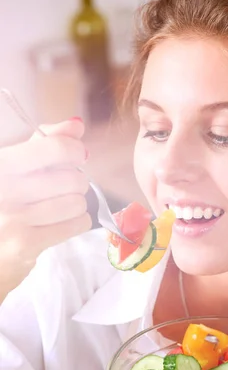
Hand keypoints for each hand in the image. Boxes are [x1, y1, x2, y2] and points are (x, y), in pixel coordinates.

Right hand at [0, 119, 90, 300]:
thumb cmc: (2, 200)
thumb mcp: (11, 165)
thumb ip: (42, 143)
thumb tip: (77, 125)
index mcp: (0, 165)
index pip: (52, 148)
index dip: (73, 149)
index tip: (76, 154)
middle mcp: (3, 189)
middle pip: (70, 178)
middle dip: (75, 181)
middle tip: (63, 186)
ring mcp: (13, 219)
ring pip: (75, 202)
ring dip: (75, 203)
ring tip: (59, 205)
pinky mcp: (25, 245)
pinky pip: (75, 224)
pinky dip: (76, 221)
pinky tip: (61, 221)